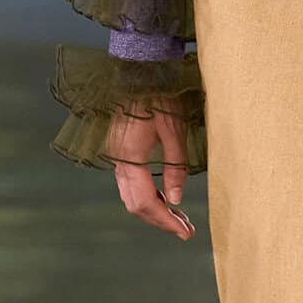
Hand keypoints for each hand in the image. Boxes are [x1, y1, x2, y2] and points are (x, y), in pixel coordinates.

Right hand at [106, 105, 195, 236]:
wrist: (138, 70)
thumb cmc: (160, 96)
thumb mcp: (174, 130)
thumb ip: (176, 167)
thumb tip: (178, 200)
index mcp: (130, 156)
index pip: (146, 201)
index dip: (165, 220)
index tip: (185, 233)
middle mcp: (118, 160)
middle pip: (135, 204)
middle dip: (160, 220)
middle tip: (186, 230)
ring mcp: (116, 156)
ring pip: (131, 195)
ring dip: (154, 209)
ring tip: (180, 218)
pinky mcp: (120, 151)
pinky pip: (130, 183)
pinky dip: (148, 195)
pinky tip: (167, 197)